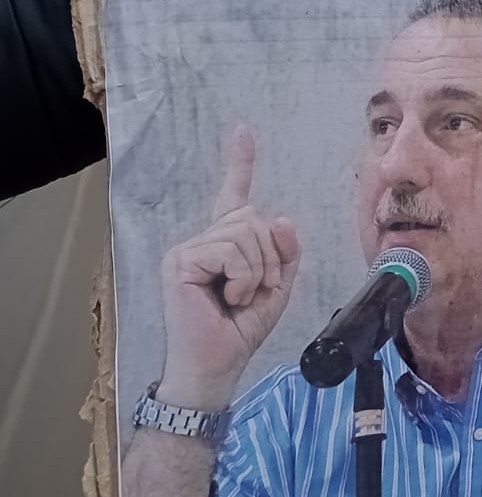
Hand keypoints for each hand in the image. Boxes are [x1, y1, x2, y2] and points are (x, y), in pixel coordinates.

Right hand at [159, 126, 300, 410]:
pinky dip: (243, 276)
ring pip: (246, 233)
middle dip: (270, 257)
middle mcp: (203, 240)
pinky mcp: (180, 260)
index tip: (244, 132)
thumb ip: (284, 252)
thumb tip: (283, 219)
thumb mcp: (277, 287)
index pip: (235, 197)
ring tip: (240, 297)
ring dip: (257, 270)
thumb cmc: (240, 329)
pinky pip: (230, 250)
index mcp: (224, 244)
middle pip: (254, 218)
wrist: (215, 364)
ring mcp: (188, 249)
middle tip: (255, 291)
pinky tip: (228, 297)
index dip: (241, 163)